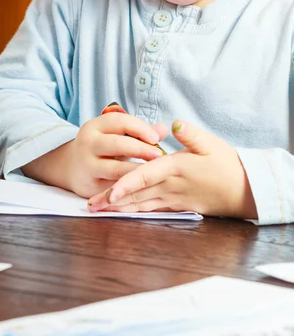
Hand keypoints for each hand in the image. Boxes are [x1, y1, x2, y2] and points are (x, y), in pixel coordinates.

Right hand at [62, 113, 167, 198]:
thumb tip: (164, 128)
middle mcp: (88, 143)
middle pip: (117, 144)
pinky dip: (129, 186)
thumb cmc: (101, 148)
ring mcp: (87, 165)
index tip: (156, 137)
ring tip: (154, 172)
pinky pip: (113, 186)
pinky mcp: (90, 185)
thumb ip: (139, 132)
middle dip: (140, 149)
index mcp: (95, 126)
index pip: (119, 121)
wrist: (71, 167)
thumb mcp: (115, 135)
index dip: (139, 128)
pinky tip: (144, 186)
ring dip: (137, 171)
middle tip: (159, 155)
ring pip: (115, 168)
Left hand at [87, 120, 257, 219]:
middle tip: (90, 206)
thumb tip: (174, 123)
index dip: (126, 184)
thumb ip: (190, 134)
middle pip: (137, 194)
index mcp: (175, 168)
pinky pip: (152, 209)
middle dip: (112, 200)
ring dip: (119, 208)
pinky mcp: (178, 204)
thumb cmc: (227, 164)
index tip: (110, 193)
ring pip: (141, 205)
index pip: (146, 176)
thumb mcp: (211, 143)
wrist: (244, 189)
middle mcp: (171, 186)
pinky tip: (122, 212)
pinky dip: (135, 211)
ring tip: (99, 210)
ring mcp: (174, 198)